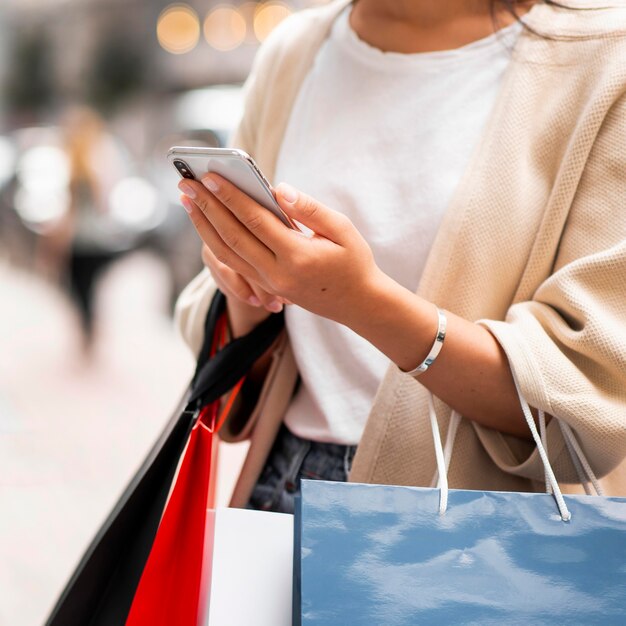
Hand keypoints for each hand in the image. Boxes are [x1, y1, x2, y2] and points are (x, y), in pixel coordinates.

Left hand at [178, 174, 383, 326]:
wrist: (358, 305)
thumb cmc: (354, 262)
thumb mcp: (343, 229)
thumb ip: (310, 208)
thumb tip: (278, 189)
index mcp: (298, 257)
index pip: (255, 221)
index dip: (230, 197)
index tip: (210, 176)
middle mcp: (277, 274)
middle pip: (233, 237)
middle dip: (207, 208)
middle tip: (185, 182)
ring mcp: (269, 284)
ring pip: (226, 254)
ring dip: (204, 226)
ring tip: (187, 201)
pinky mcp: (266, 287)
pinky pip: (233, 265)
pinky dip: (215, 242)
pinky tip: (206, 224)